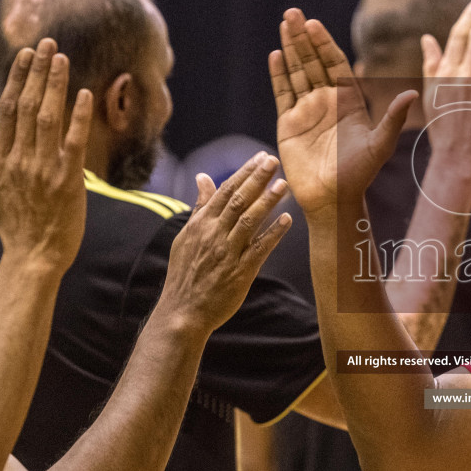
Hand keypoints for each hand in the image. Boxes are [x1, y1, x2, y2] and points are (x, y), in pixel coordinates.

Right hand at [0, 38, 92, 272]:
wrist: (33, 256)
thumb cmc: (12, 223)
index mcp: (1, 158)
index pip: (9, 109)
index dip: (18, 79)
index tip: (27, 55)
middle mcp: (20, 159)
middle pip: (29, 106)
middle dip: (38, 72)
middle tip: (48, 43)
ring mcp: (43, 169)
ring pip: (49, 119)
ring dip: (56, 86)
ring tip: (62, 58)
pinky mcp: (67, 181)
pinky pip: (72, 143)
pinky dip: (77, 118)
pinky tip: (83, 95)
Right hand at [156, 154, 292, 332]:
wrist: (182, 312)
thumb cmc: (185, 273)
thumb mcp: (186, 237)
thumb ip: (200, 207)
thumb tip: (203, 177)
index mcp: (201, 224)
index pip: (225, 191)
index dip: (244, 172)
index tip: (260, 158)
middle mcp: (213, 235)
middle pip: (239, 200)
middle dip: (258, 178)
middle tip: (274, 160)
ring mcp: (227, 253)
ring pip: (249, 220)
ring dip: (268, 201)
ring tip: (284, 185)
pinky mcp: (240, 272)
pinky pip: (259, 249)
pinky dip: (274, 233)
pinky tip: (288, 219)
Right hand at [270, 9, 415, 216]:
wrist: (333, 199)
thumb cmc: (360, 174)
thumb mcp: (380, 145)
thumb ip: (394, 119)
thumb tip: (412, 94)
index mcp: (348, 101)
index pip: (334, 64)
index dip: (324, 44)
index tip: (315, 24)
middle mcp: (327, 101)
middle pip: (313, 61)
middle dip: (304, 38)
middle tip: (294, 13)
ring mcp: (307, 110)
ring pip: (297, 72)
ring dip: (290, 48)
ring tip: (285, 23)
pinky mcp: (289, 123)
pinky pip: (283, 93)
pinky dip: (278, 74)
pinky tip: (275, 54)